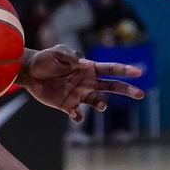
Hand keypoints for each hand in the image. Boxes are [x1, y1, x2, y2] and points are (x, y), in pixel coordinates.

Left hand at [19, 46, 144, 121]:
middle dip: (127, 90)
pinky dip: (78, 117)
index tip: (138, 72)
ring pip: (97, 102)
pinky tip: (76, 115)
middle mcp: (88, 82)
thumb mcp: (57, 52)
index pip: (111, 69)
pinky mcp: (68, 106)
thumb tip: (82, 62)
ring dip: (101, 104)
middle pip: (112, 87)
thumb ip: (70, 56)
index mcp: (89, 68)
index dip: (125, 70)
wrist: (29, 72)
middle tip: (141, 94)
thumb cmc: (45, 59)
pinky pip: (77, 114)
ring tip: (102, 106)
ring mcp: (79, 95)